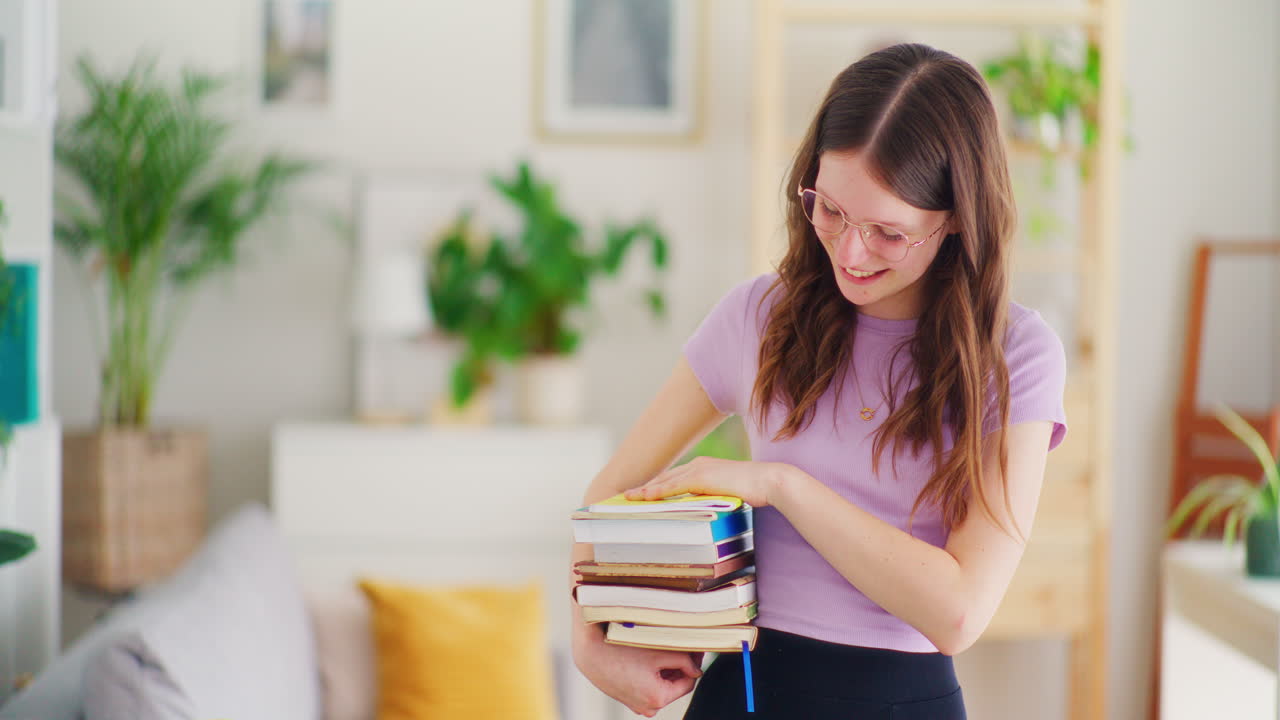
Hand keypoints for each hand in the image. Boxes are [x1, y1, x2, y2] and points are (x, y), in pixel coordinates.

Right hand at [573, 626, 702, 716]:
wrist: (589, 649)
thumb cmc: (621, 649)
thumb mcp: (659, 651)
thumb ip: (684, 660)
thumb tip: (696, 669)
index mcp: (657, 699)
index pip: (688, 683)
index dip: (692, 664)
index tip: (694, 649)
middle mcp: (645, 707)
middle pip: (673, 685)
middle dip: (677, 666)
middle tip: (679, 645)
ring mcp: (634, 704)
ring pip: (659, 685)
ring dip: (663, 668)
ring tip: (657, 647)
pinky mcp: (625, 697)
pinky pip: (645, 685)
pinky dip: (649, 672)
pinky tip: (644, 655)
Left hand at [625, 456, 785, 507]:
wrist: (771, 481)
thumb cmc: (757, 490)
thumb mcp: (729, 494)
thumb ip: (714, 498)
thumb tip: (704, 511)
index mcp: (705, 468)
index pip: (674, 479)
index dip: (656, 487)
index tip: (642, 496)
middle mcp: (699, 465)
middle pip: (665, 478)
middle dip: (645, 488)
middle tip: (627, 497)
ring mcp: (700, 469)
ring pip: (665, 481)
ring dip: (645, 490)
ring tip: (628, 499)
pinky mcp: (703, 477)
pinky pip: (674, 486)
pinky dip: (658, 491)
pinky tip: (644, 498)